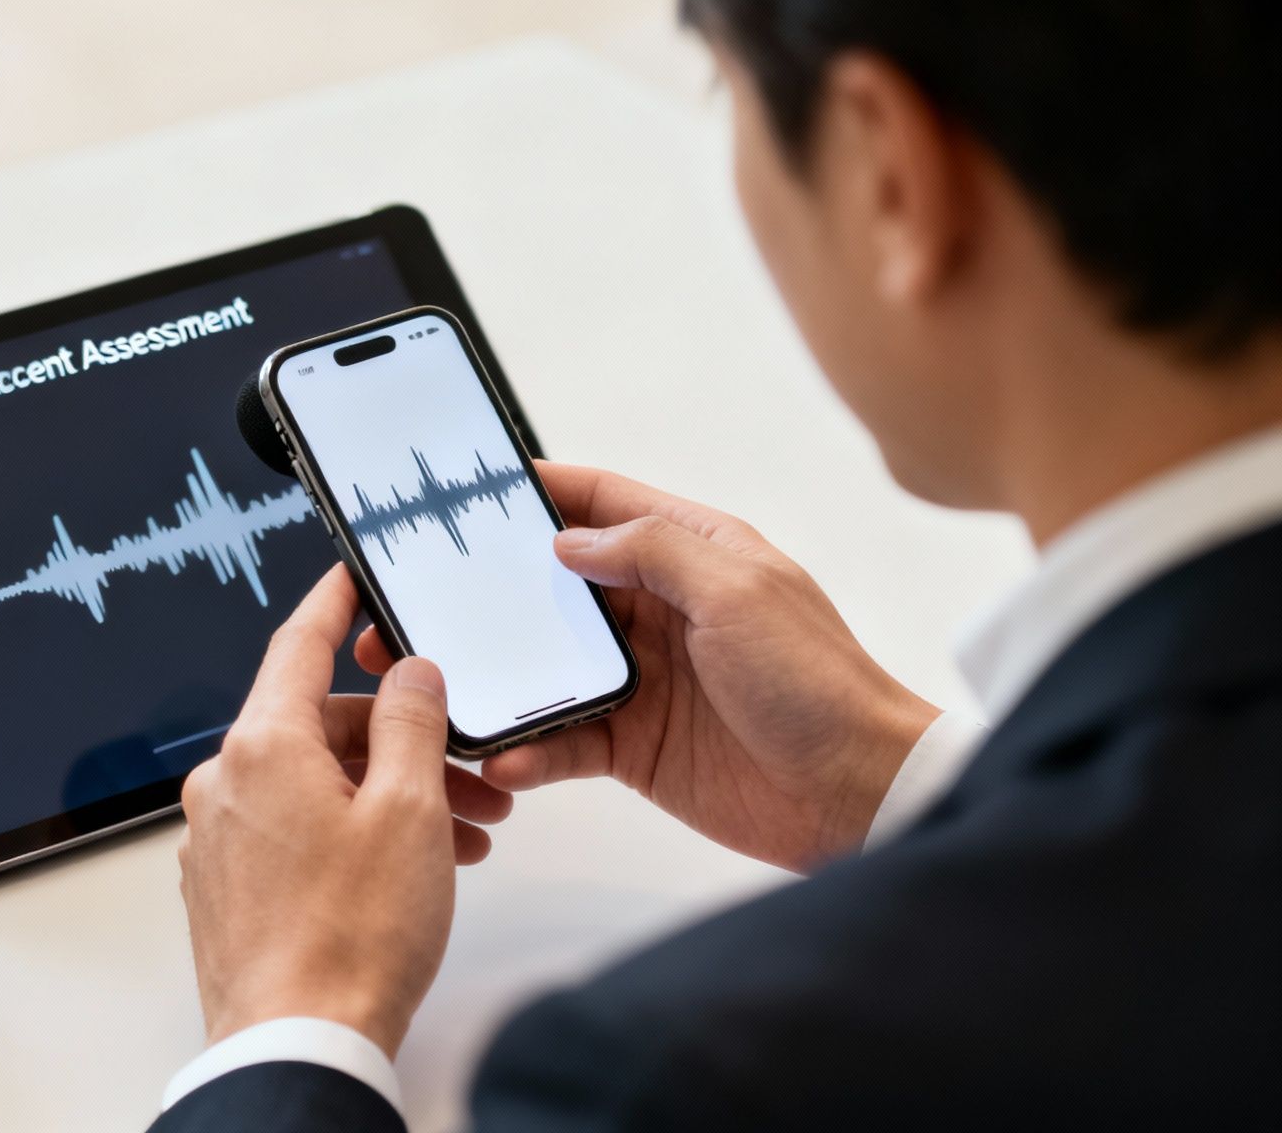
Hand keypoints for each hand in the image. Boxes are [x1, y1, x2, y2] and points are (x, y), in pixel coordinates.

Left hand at [177, 565, 509, 1057]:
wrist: (298, 1044)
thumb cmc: (351, 938)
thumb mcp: (409, 809)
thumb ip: (414, 723)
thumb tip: (412, 674)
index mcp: (261, 746)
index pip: (298, 643)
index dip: (335, 604)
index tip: (351, 576)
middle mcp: (226, 784)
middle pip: (322, 727)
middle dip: (405, 744)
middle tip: (473, 771)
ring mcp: (221, 840)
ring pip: (317, 786)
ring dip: (392, 797)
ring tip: (463, 836)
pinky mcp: (228, 889)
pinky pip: (297, 833)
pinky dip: (355, 834)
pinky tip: (412, 868)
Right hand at [355, 462, 938, 870]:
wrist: (858, 795)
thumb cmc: (818, 683)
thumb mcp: (737, 590)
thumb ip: (652, 550)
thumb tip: (570, 539)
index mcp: (692, 554)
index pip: (601, 503)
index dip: (539, 492)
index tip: (473, 488)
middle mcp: (661, 611)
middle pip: (556, 587)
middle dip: (491, 591)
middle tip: (425, 596)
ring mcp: (644, 681)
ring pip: (547, 666)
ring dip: (501, 677)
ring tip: (447, 685)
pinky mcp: (634, 746)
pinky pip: (563, 740)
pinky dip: (531, 750)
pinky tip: (509, 758)